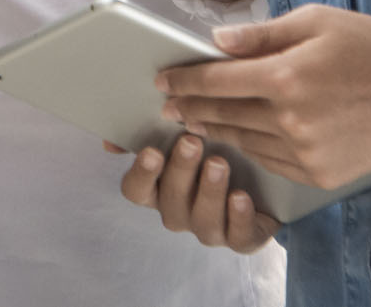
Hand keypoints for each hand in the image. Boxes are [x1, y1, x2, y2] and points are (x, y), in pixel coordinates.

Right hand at [115, 133, 280, 253]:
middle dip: (180, 171)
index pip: (136, 190)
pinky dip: (239, 218)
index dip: (142, 173)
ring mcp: (210, 228)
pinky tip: (241, 196)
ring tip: (219, 163)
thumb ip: (149, 133)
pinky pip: (238, 237)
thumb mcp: (180, 138)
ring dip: (209, 191)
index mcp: (158, 189)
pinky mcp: (242, 238)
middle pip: (171, 201)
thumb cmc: (211, 150)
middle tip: (191, 141)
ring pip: (203, 220)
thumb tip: (109, 142)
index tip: (151, 150)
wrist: (261, 180)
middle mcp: (180, 212)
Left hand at [156, 4, 370, 189]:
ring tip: (197, 121)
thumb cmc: (369, 45)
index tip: (162, 80)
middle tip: (169, 104)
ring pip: (245, 141)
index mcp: (286, 77)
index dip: (184, 80)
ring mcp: (307, 153)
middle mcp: (292, 120)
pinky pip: (272, 161)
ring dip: (216, 131)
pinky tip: (240, 138)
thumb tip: (215, 41)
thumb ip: (260, 35)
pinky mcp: (322, 174)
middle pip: (224, 115)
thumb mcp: (314, 21)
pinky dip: (251, 148)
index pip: (216, 82)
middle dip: (191, 108)